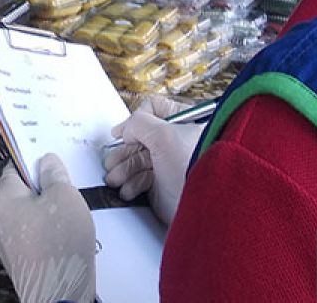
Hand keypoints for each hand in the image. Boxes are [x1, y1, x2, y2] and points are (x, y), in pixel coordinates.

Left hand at [0, 154, 95, 302]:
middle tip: (67, 190)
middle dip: (45, 188)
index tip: (52, 159)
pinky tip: (64, 235)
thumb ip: (55, 173)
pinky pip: (32, 232)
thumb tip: (47, 161)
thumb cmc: (59, 244)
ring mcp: (5, 241)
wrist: (58, 293)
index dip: (36, 160)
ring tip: (69, 216)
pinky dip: (47, 229)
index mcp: (1, 199)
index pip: (15, 167)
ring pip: (29, 212)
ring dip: (48, 210)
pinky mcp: (18, 257)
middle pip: (22, 191)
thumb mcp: (65, 196)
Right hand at [102, 95, 204, 225]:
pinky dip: (130, 184)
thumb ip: (139, 123)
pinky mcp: (163, 185)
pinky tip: (129, 190)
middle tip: (113, 160)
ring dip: (123, 169)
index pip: (156, 109)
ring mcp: (170, 163)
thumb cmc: (194, 169)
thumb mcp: (164, 135)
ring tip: (116, 178)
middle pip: (141, 137)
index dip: (137, 119)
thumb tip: (127, 129)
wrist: (202, 208)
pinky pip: (140, 179)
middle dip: (124, 150)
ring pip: (137, 159)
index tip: (123, 132)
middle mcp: (178, 141)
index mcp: (186, 122)